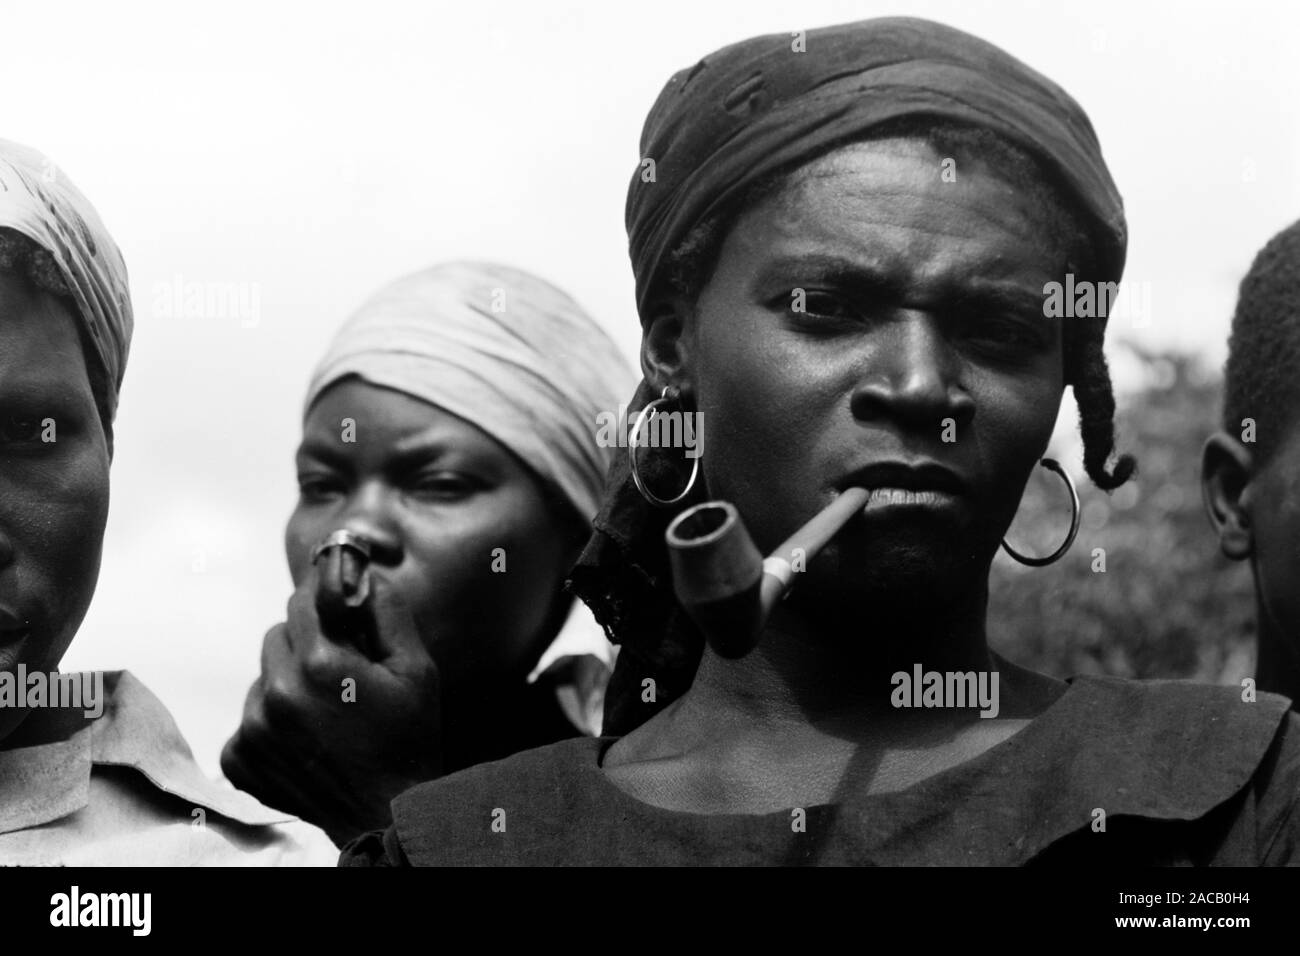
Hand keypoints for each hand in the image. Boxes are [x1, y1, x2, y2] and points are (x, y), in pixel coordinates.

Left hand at [221, 568, 441, 844]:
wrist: (388, 816)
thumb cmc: (408, 740)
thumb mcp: (417, 669)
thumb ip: (387, 610)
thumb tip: (360, 570)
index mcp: (320, 664)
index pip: (301, 600)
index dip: (326, 606)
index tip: (343, 620)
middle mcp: (277, 693)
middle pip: (278, 633)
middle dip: (308, 643)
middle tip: (342, 675)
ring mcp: (254, 729)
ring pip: (262, 675)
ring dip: (289, 682)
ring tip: (326, 713)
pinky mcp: (240, 759)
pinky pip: (247, 717)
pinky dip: (272, 722)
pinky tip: (306, 739)